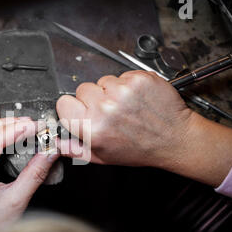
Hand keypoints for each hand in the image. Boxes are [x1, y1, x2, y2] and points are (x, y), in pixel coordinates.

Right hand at [57, 71, 192, 166]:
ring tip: (126, 106)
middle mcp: (105, 108)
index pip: (64, 103)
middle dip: (93, 98)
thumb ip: (75, 149)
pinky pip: (122, 75)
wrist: (174, 139)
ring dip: (111, 91)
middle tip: (111, 112)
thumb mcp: (102, 156)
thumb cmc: (140, 149)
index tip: (83, 110)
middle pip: (83, 89)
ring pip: (103, 80)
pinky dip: (128, 84)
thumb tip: (56, 142)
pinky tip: (136, 99)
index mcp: (92, 128)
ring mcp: (122, 91)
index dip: (73, 107)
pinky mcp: (138, 79)